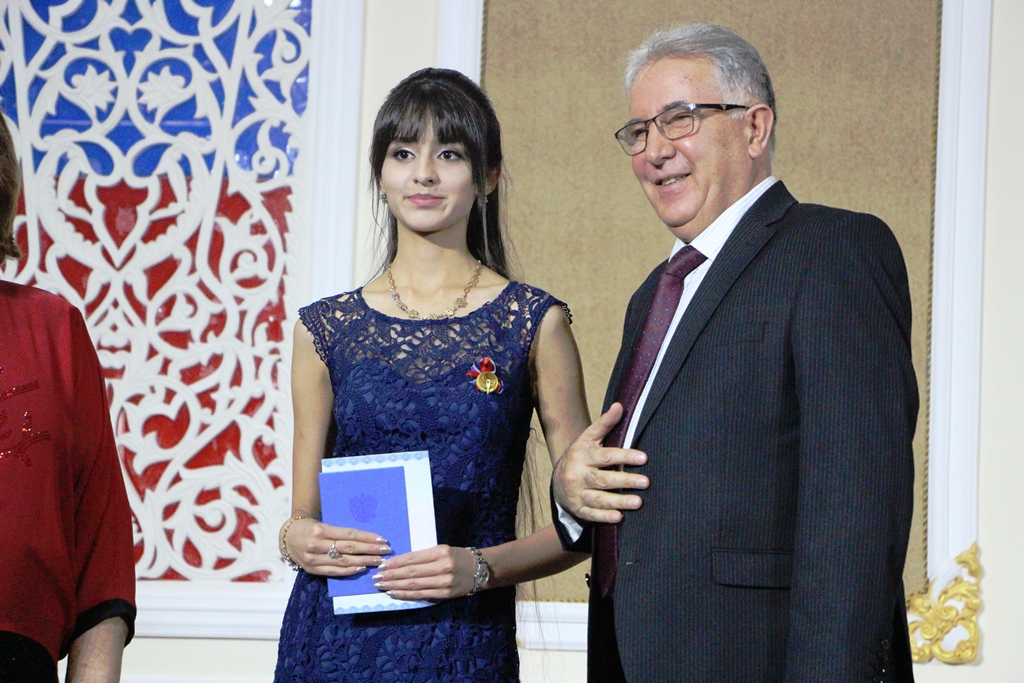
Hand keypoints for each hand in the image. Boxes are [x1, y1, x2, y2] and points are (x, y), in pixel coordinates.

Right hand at [282, 517, 391, 576]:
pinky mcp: (311, 569)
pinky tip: (361, 569)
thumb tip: (366, 536)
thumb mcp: (323, 523)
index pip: (349, 534)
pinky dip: (349, 571)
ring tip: (378, 561)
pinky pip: (334, 572)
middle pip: (349, 548)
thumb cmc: (310, 526)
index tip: (382, 540)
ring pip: (343, 562)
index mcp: (320, 530)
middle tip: (385, 551)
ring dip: (363, 562)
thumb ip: (340, 531)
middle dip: (370, 550)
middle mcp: (316, 545)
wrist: (287, 536)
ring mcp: (313, 559)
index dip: (367, 538)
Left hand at [371, 544, 476, 600]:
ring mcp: (444, 582)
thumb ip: (424, 556)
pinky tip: (395, 593)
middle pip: (412, 572)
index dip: (396, 563)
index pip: (413, 558)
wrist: (480, 570)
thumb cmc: (458, 557)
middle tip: (376, 578)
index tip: (382, 566)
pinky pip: (422, 595)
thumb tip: (399, 563)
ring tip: (381, 586)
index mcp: (440, 552)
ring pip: (415, 585)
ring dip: (396, 586)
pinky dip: (406, 594)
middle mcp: (442, 567)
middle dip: (391, 576)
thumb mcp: (443, 550)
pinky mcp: (445, 594)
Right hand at [552, 403, 648, 523]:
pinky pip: (591, 514)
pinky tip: (619, 517)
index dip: (624, 456)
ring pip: (598, 499)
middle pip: (602, 479)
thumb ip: (605, 424)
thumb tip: (620, 406)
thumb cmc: (580, 456)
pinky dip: (604, 516)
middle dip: (624, 480)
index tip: (643, 458)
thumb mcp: (588, 439)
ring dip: (618, 501)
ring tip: (638, 502)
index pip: (605, 456)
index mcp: (582, 456)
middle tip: (646, 482)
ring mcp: (577, 494)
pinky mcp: (578, 509)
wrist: (557, 480)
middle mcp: (577, 475)